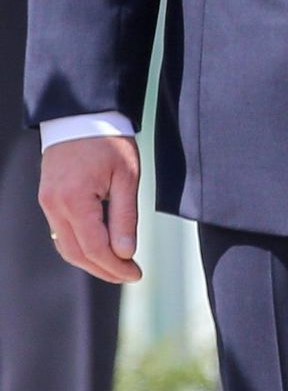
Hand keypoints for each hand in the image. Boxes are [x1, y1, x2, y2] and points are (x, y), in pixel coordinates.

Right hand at [40, 135, 143, 284]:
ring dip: (91, 262)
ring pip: (66, 247)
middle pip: (77, 254)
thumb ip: (125, 217)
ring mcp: (47, 203)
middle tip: (129, 275)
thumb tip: (125, 253)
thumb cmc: (108, 141)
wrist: (80, 115)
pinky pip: (61, 233)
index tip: (136, 274)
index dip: (116, 267)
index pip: (95, 248)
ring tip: (118, 267)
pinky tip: (101, 249)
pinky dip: (80, 246)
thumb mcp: (127, 177)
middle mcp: (55, 205)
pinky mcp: (47, 199)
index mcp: (75, 199)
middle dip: (104, 270)